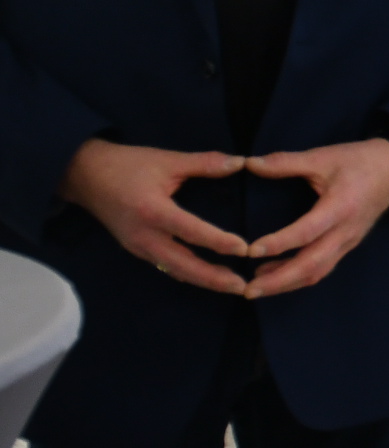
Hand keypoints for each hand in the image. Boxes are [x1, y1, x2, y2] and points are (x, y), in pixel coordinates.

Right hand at [57, 139, 250, 293]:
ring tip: (232, 286)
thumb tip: (241, 162)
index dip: (218, 242)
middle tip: (243, 287)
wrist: (84, 175)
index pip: (191, 231)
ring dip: (202, 280)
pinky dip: (187, 274)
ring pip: (174, 270)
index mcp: (152, 211)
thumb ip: (205, 163)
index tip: (245, 250)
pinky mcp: (136, 249)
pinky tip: (207, 277)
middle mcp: (144, 235)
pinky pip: (164, 266)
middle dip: (213, 278)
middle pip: (182, 264)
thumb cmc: (127, 165)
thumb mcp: (167, 159)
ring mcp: (137, 246)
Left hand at [241, 140, 388, 297]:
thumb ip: (285, 162)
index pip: (307, 232)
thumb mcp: (323, 156)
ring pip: (317, 272)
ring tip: (256, 287)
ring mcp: (348, 242)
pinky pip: (322, 268)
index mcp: (340, 207)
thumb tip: (249, 164)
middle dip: (279, 280)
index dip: (279, 243)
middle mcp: (345, 231)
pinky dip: (298, 277)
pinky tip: (275, 275)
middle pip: (312, 265)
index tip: (250, 251)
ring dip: (286, 283)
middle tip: (247, 290)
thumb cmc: (358, 161)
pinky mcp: (347, 246)